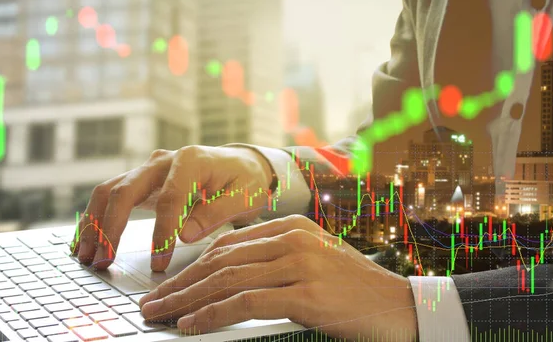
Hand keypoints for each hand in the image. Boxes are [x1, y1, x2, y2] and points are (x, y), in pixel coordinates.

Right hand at [71, 145, 273, 270]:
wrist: (241, 165)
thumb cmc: (245, 181)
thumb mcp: (244, 195)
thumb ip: (217, 212)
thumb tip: (184, 235)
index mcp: (190, 160)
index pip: (170, 198)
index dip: (162, 232)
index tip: (158, 263)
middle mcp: (163, 161)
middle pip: (125, 189)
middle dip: (111, 227)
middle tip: (104, 261)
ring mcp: (149, 170)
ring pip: (109, 191)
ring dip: (95, 224)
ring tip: (87, 258)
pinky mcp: (142, 182)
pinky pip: (110, 197)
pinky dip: (95, 218)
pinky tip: (84, 243)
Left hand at [138, 215, 417, 340]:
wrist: (401, 308)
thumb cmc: (353, 291)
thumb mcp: (311, 264)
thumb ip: (274, 262)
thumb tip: (227, 279)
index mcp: (290, 227)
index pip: (226, 245)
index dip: (191, 267)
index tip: (168, 285)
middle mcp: (291, 238)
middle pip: (220, 260)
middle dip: (180, 283)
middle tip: (152, 303)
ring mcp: (300, 263)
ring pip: (226, 279)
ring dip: (186, 299)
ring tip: (160, 315)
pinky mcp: (306, 293)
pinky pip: (246, 302)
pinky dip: (213, 314)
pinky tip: (191, 325)